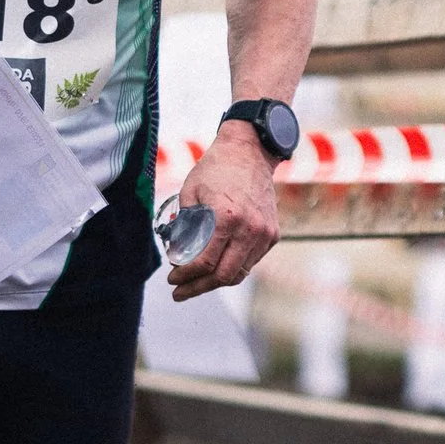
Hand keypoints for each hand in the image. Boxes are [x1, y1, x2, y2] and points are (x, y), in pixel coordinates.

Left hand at [166, 122, 279, 300]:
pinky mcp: (272, 234)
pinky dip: (232, 267)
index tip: (172, 279)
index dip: (184, 276)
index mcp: (227, 217)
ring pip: (239, 273)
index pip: (204, 262)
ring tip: (195, 282)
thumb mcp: (190, 193)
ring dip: (215, 281)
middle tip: (180, 291)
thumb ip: (184, 227)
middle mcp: (250, 228)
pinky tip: (216, 265)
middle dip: (198, 287)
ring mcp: (264, 233)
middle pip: (223, 276)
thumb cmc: (216, 169)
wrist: (249, 152)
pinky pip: (250, 261)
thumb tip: (178, 257)